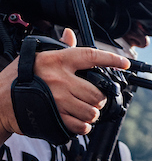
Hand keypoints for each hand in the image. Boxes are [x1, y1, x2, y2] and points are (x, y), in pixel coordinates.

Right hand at [0, 28, 129, 140]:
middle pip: (97, 93)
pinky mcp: (56, 118)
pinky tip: (75, 120)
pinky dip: (83, 126)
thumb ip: (59, 49)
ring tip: (80, 110)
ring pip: (92, 111)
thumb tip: (71, 35)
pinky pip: (82, 126)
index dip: (111, 59)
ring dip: (90, 113)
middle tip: (89, 98)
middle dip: (97, 98)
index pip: (90, 56)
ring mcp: (58, 100)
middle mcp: (59, 79)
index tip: (124, 63)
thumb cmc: (18, 78)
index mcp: (56, 61)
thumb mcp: (36, 57)